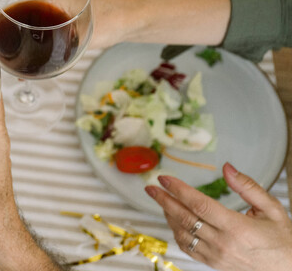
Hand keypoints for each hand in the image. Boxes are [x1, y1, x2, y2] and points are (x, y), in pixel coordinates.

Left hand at [146, 163, 291, 269]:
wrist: (289, 270)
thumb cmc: (282, 239)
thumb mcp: (272, 208)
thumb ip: (248, 187)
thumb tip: (227, 168)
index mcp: (238, 228)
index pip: (199, 205)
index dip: (179, 190)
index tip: (164, 178)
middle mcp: (223, 243)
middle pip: (185, 218)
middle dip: (164, 200)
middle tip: (151, 187)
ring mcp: (216, 256)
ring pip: (182, 233)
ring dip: (168, 215)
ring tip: (161, 200)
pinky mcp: (213, 263)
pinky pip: (187, 247)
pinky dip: (176, 232)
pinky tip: (173, 220)